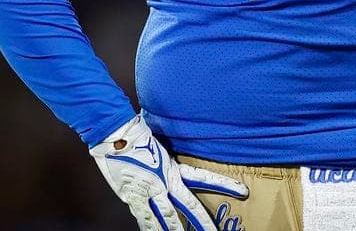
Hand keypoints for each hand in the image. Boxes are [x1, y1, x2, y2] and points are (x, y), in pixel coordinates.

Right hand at [90, 113, 247, 230]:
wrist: (114, 137)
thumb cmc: (136, 134)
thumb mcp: (159, 144)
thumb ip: (168, 157)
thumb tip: (175, 156)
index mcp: (173, 167)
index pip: (204, 178)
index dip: (223, 185)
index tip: (241, 191)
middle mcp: (164, 182)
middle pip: (189, 206)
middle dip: (203, 222)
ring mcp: (148, 192)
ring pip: (167, 219)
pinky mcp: (132, 198)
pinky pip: (144, 219)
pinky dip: (150, 228)